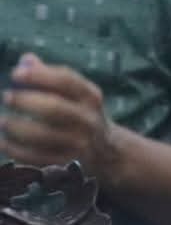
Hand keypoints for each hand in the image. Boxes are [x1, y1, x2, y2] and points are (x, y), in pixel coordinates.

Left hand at [0, 53, 120, 181]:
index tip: (15, 74)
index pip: (67, 81)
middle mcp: (88, 120)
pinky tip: (2, 142)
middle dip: (26, 101)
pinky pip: (37, 158)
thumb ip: (50, 75)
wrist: (106, 151)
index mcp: (90, 97)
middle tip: (7, 96)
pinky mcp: (67, 163)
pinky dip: (15, 150)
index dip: (39, 76)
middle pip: (55, 109)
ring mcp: (79, 144)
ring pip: (44, 136)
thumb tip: (25, 61)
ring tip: (2, 122)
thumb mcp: (75, 93)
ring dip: (17, 127)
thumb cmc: (79, 113)